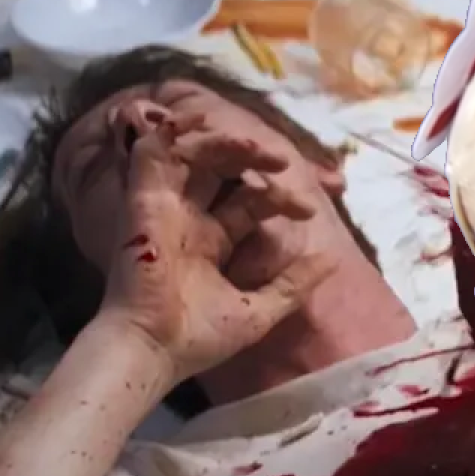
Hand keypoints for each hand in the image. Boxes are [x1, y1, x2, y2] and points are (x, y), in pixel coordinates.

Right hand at [98, 116, 333, 382]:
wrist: (157, 351)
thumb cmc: (200, 339)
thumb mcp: (259, 310)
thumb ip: (294, 284)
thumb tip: (331, 261)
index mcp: (211, 242)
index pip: (248, 202)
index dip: (279, 198)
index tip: (308, 210)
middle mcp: (188, 220)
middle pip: (221, 171)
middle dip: (253, 160)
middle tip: (283, 162)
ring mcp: (165, 208)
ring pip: (192, 155)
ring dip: (224, 142)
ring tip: (257, 147)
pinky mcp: (142, 200)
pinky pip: (153, 152)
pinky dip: (173, 132)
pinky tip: (200, 124)